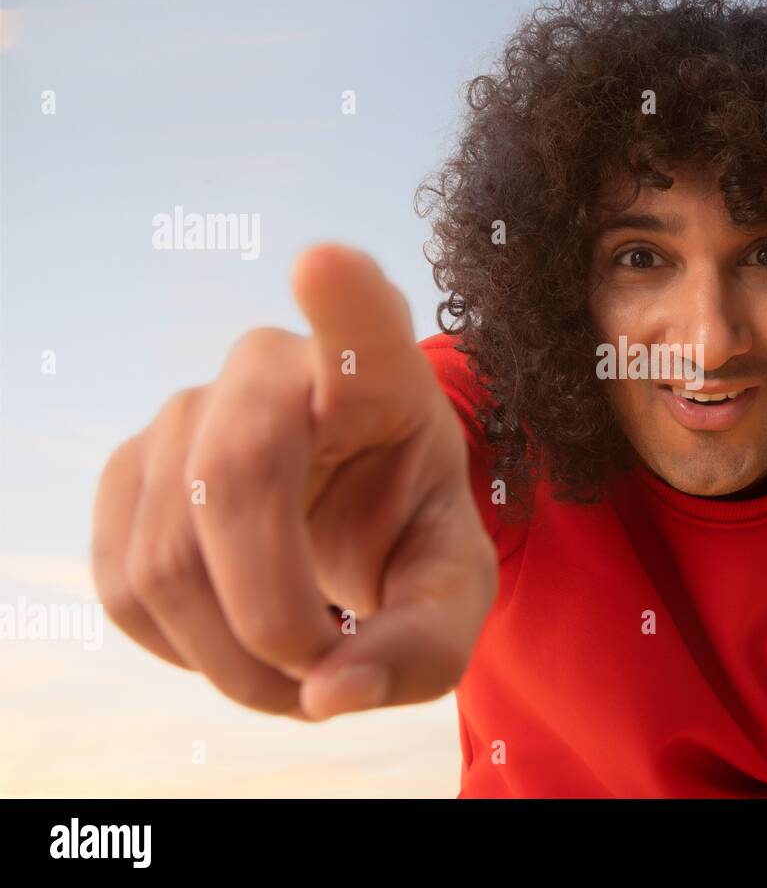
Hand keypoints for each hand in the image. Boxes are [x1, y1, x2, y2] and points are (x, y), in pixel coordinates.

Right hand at [90, 244, 496, 719]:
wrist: (346, 526)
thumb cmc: (409, 535)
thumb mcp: (450, 592)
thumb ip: (421, 647)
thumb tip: (328, 694)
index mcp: (380, 378)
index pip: (363, 323)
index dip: (342, 299)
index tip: (327, 264)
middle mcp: (273, 369)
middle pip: (234, 478)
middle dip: (273, 614)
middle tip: (322, 671)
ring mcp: (187, 410)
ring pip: (168, 555)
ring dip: (232, 660)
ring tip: (294, 672)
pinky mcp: (128, 467)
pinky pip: (124, 584)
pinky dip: (182, 648)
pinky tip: (235, 637)